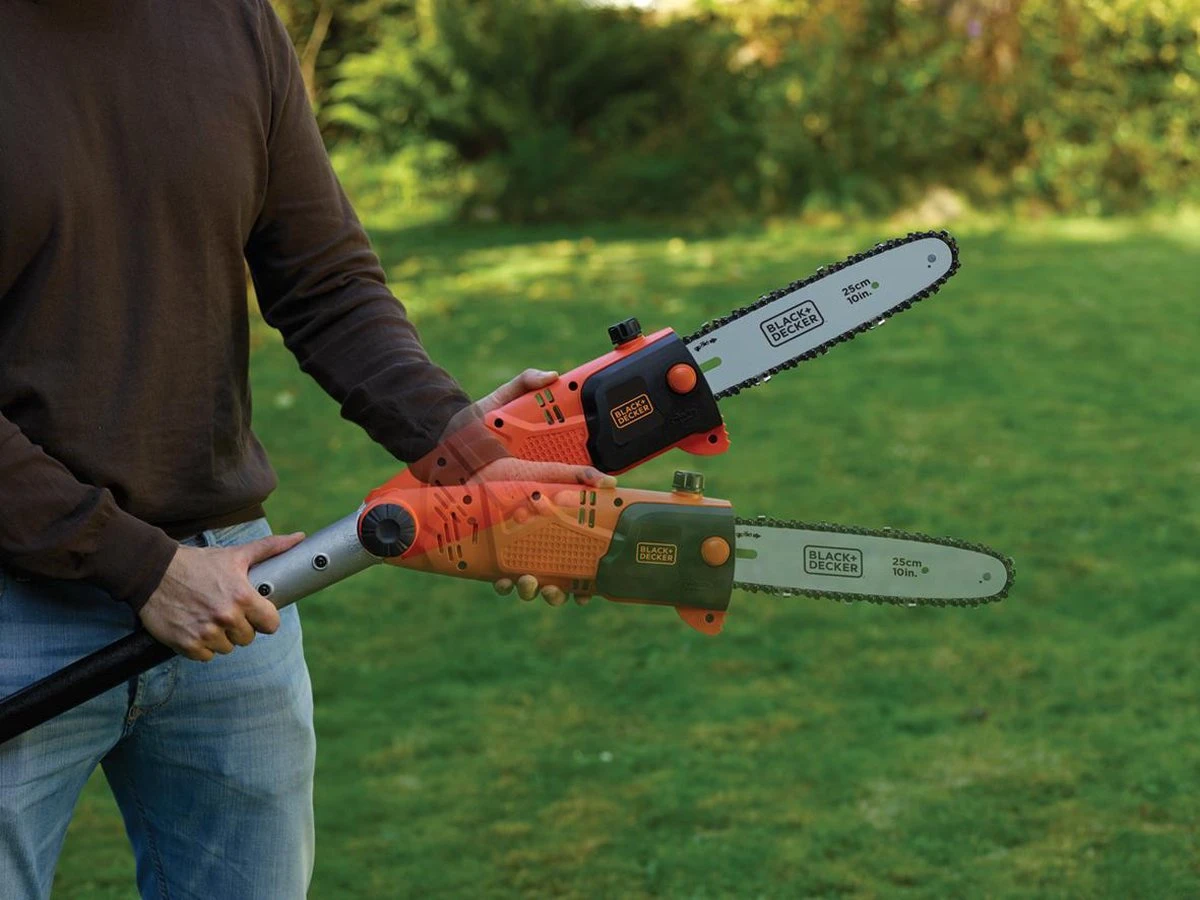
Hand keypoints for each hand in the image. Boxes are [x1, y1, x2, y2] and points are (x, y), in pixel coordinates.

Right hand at [138, 532, 305, 660]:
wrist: (153, 572)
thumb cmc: (198, 563)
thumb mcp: (236, 555)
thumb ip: (270, 548)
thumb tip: (299, 538)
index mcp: (243, 598)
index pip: (271, 624)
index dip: (264, 619)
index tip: (255, 613)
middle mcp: (226, 618)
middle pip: (248, 638)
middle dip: (241, 627)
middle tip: (226, 611)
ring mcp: (206, 633)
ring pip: (227, 648)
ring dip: (221, 637)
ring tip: (209, 618)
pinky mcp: (187, 644)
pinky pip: (206, 656)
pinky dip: (202, 646)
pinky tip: (196, 627)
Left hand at [474, 369, 611, 606]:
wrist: (432, 449)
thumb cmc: (467, 428)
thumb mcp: (494, 403)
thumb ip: (522, 384)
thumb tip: (551, 373)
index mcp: (537, 475)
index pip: (573, 482)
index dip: (595, 485)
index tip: (613, 488)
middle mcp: (530, 502)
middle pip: (562, 538)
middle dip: (572, 563)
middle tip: (572, 576)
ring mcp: (510, 521)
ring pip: (536, 561)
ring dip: (539, 581)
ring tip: (532, 585)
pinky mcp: (487, 534)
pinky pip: (502, 567)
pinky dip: (507, 581)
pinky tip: (506, 585)